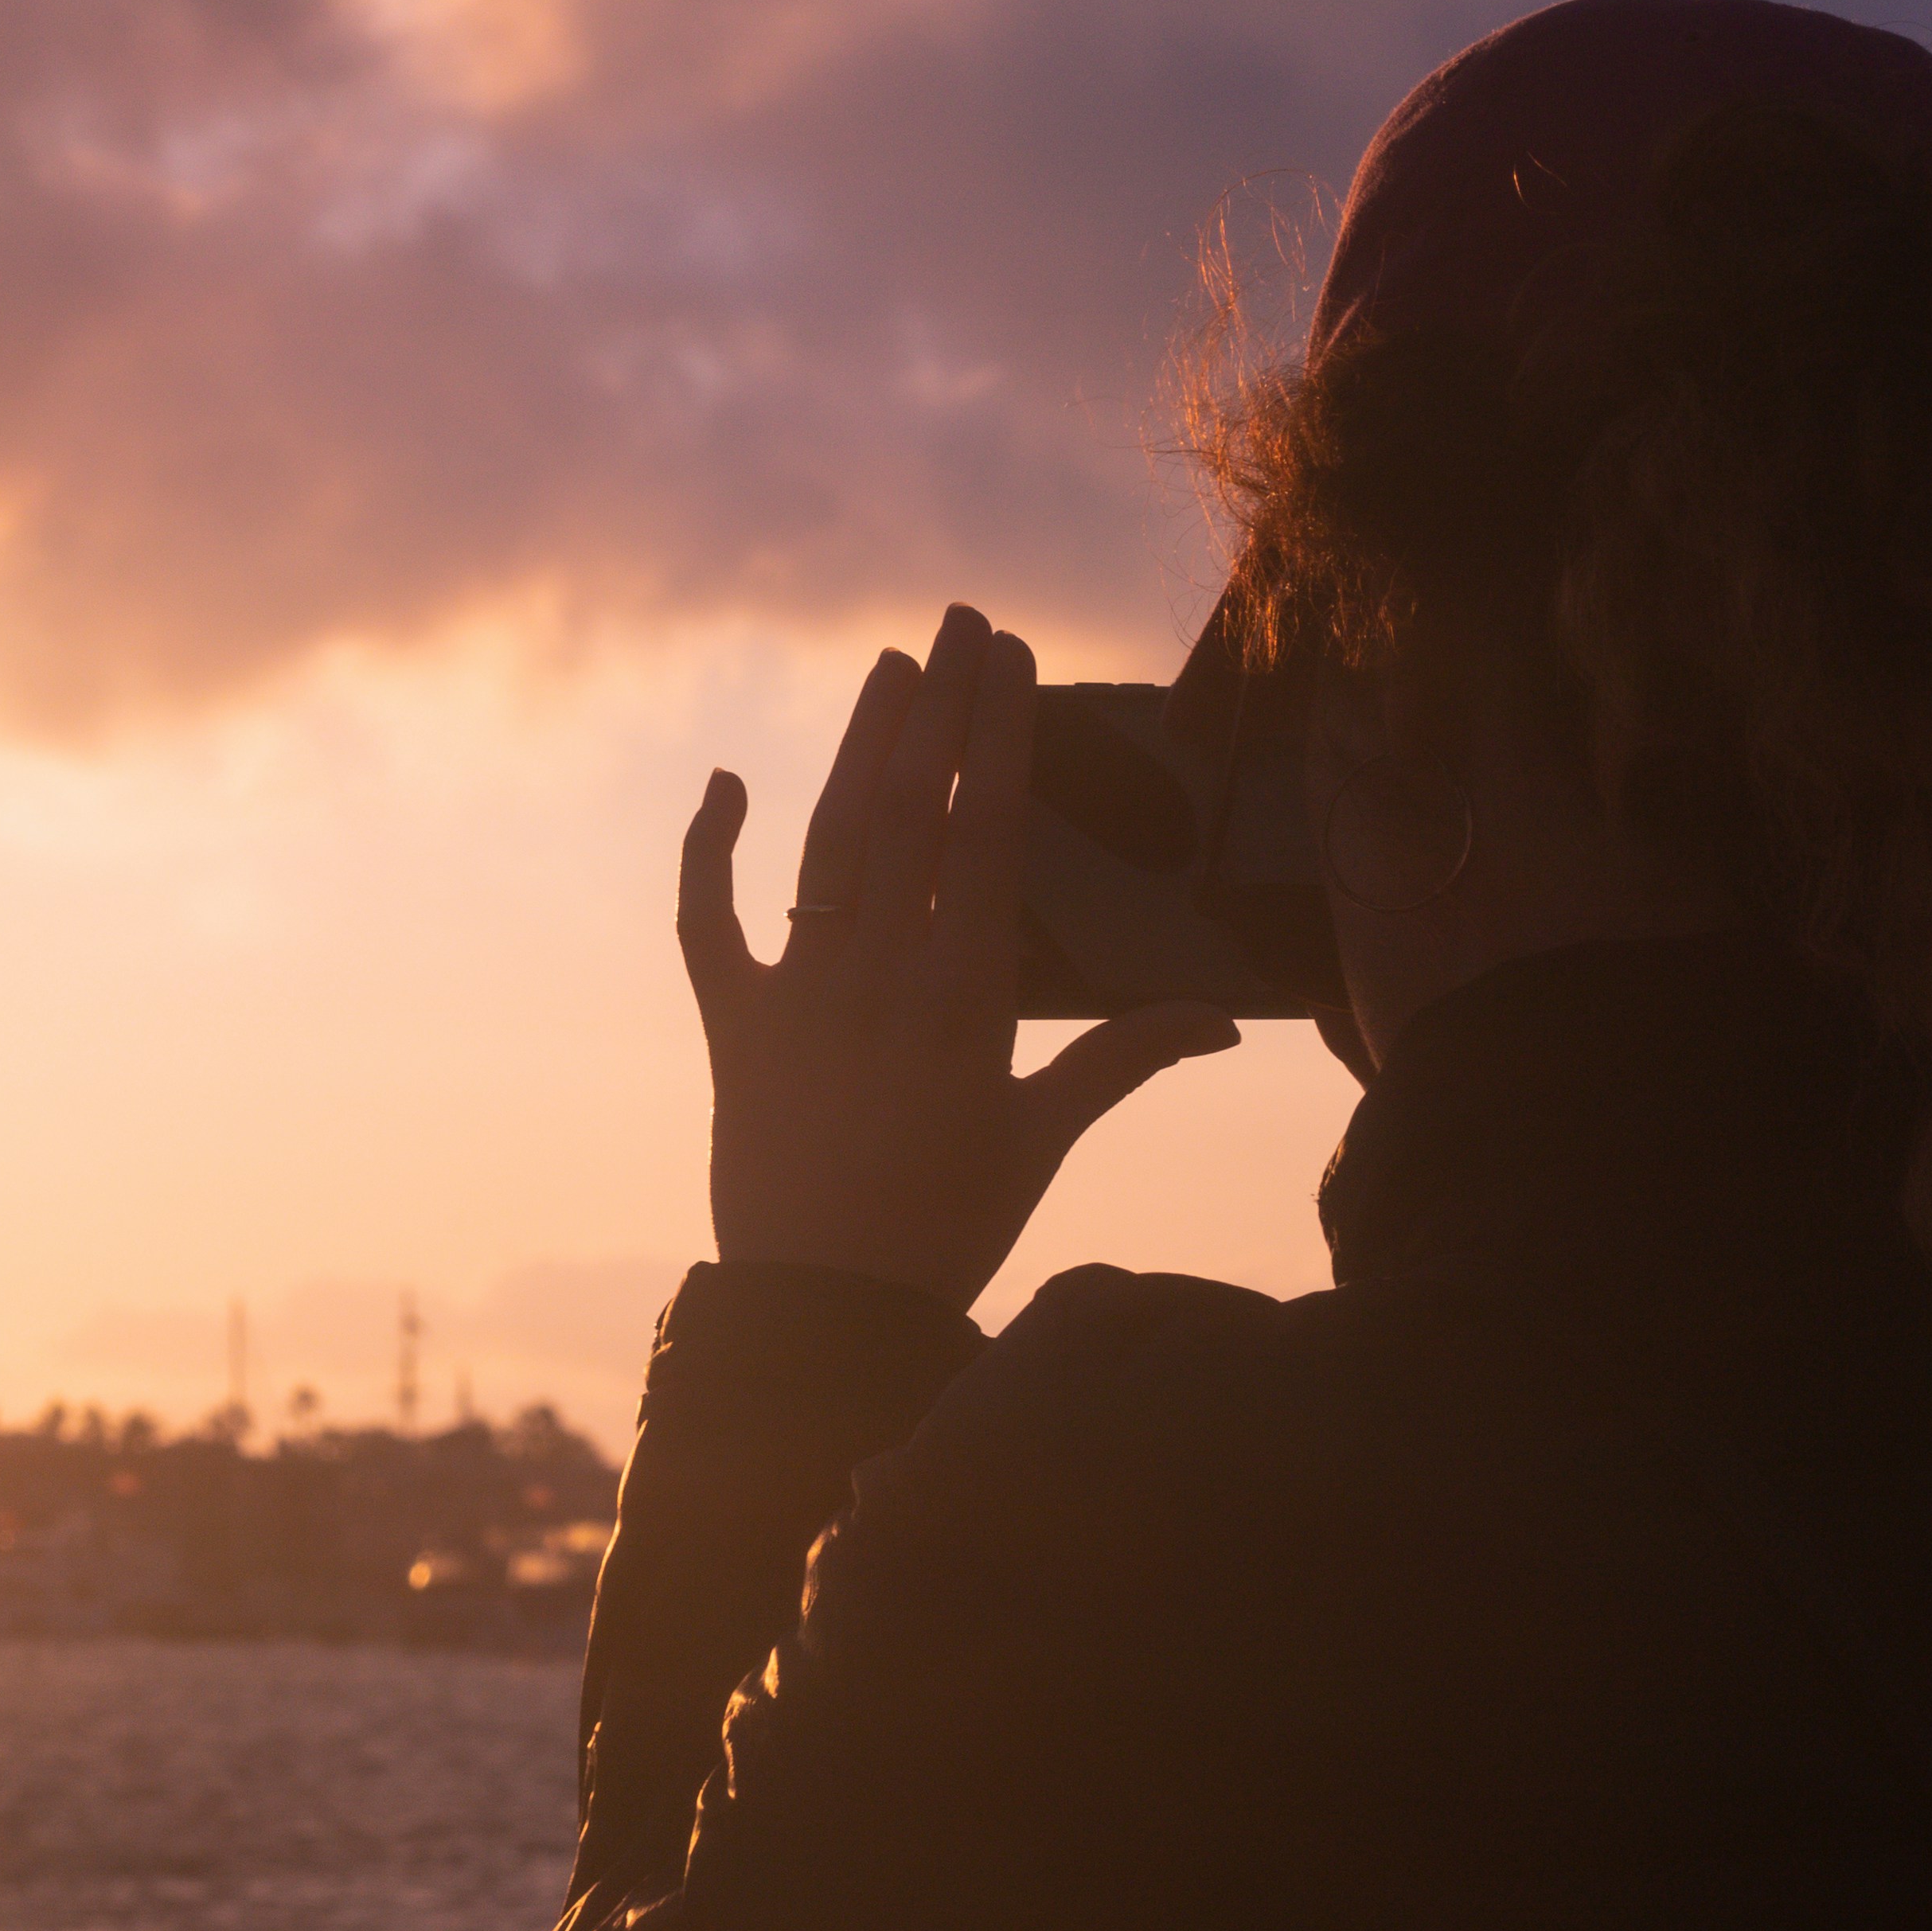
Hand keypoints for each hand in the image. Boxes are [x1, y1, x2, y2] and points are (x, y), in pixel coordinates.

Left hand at [678, 604, 1240, 1311]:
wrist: (823, 1308)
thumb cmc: (946, 1229)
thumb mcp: (1043, 1140)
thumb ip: (1125, 1062)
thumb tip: (1225, 1019)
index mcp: (964, 995)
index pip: (985, 833)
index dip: (998, 736)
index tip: (1011, 659)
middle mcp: (877, 974)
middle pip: (910, 811)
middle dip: (939, 708)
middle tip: (959, 622)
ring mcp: (798, 993)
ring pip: (826, 841)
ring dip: (859, 747)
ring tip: (891, 668)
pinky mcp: (732, 1026)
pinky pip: (706, 923)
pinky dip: (707, 850)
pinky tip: (729, 783)